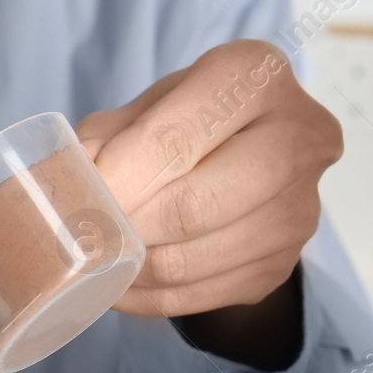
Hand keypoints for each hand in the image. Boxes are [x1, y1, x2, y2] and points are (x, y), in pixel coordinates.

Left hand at [77, 40, 340, 357]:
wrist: (247, 166)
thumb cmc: (189, 125)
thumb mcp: (144, 111)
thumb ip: (104, 137)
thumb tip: (74, 181)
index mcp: (255, 76)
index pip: (177, 137)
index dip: (120, 176)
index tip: (83, 201)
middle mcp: (297, 137)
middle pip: (195, 206)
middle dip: (128, 228)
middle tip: (87, 237)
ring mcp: (298, 209)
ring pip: (192, 261)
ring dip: (132, 269)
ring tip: (98, 260)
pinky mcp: (282, 265)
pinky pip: (197, 296)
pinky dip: (146, 296)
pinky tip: (121, 283)